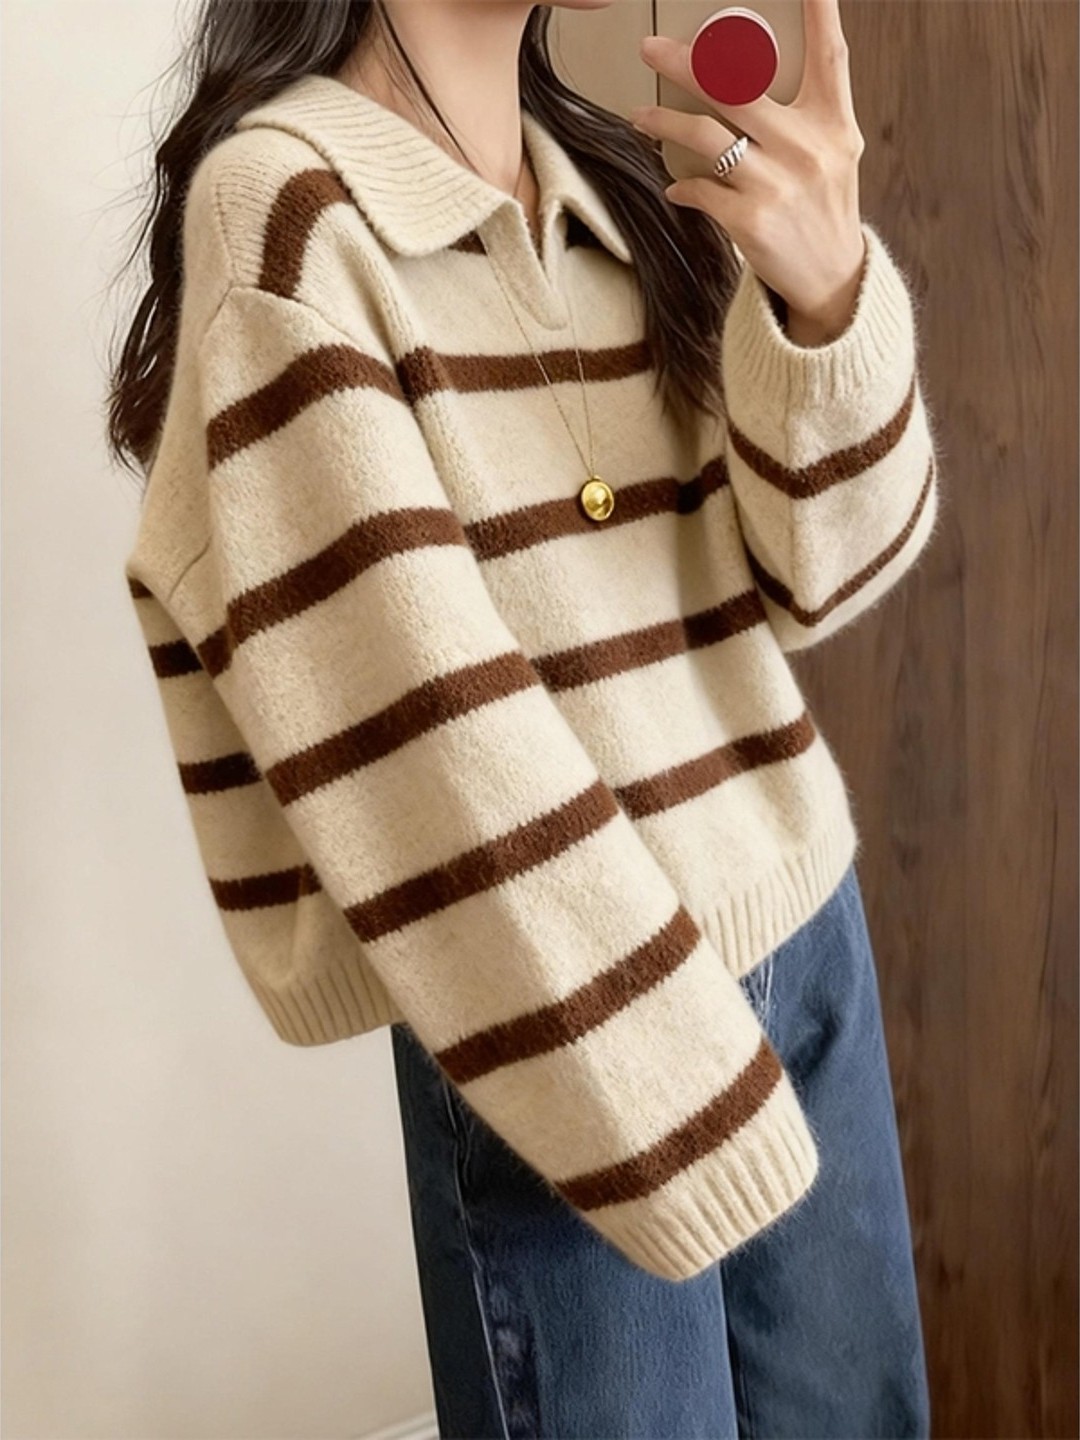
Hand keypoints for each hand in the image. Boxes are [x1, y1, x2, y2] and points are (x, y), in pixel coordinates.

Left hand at [630, 0, 867, 337]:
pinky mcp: (751, 220)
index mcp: (834, 123)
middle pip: (737, 87)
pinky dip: (683, 185)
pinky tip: (675, 184)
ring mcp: (779, 184)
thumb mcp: (834, 153)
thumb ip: (803, 115)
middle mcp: (809, 147)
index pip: (830, 54)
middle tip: (651, 49)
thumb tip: (743, 77)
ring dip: (664, 124)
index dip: (820, 9)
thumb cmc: (824, 209)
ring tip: (640, 116)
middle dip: (685, 63)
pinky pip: (700, 189)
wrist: (831, 278)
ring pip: (706, 135)